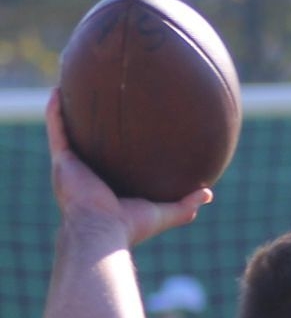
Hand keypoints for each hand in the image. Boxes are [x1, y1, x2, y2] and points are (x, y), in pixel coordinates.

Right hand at [45, 89, 211, 245]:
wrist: (102, 230)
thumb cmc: (129, 226)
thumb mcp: (162, 214)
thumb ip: (184, 205)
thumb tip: (208, 193)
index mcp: (103, 187)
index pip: (108, 163)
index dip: (111, 148)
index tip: (121, 129)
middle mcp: (84, 176)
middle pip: (84, 145)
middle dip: (86, 126)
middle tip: (95, 102)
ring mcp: (70, 168)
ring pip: (66, 133)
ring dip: (65, 111)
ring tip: (69, 87)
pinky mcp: (61, 162)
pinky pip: (56, 130)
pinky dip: (54, 111)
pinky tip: (57, 90)